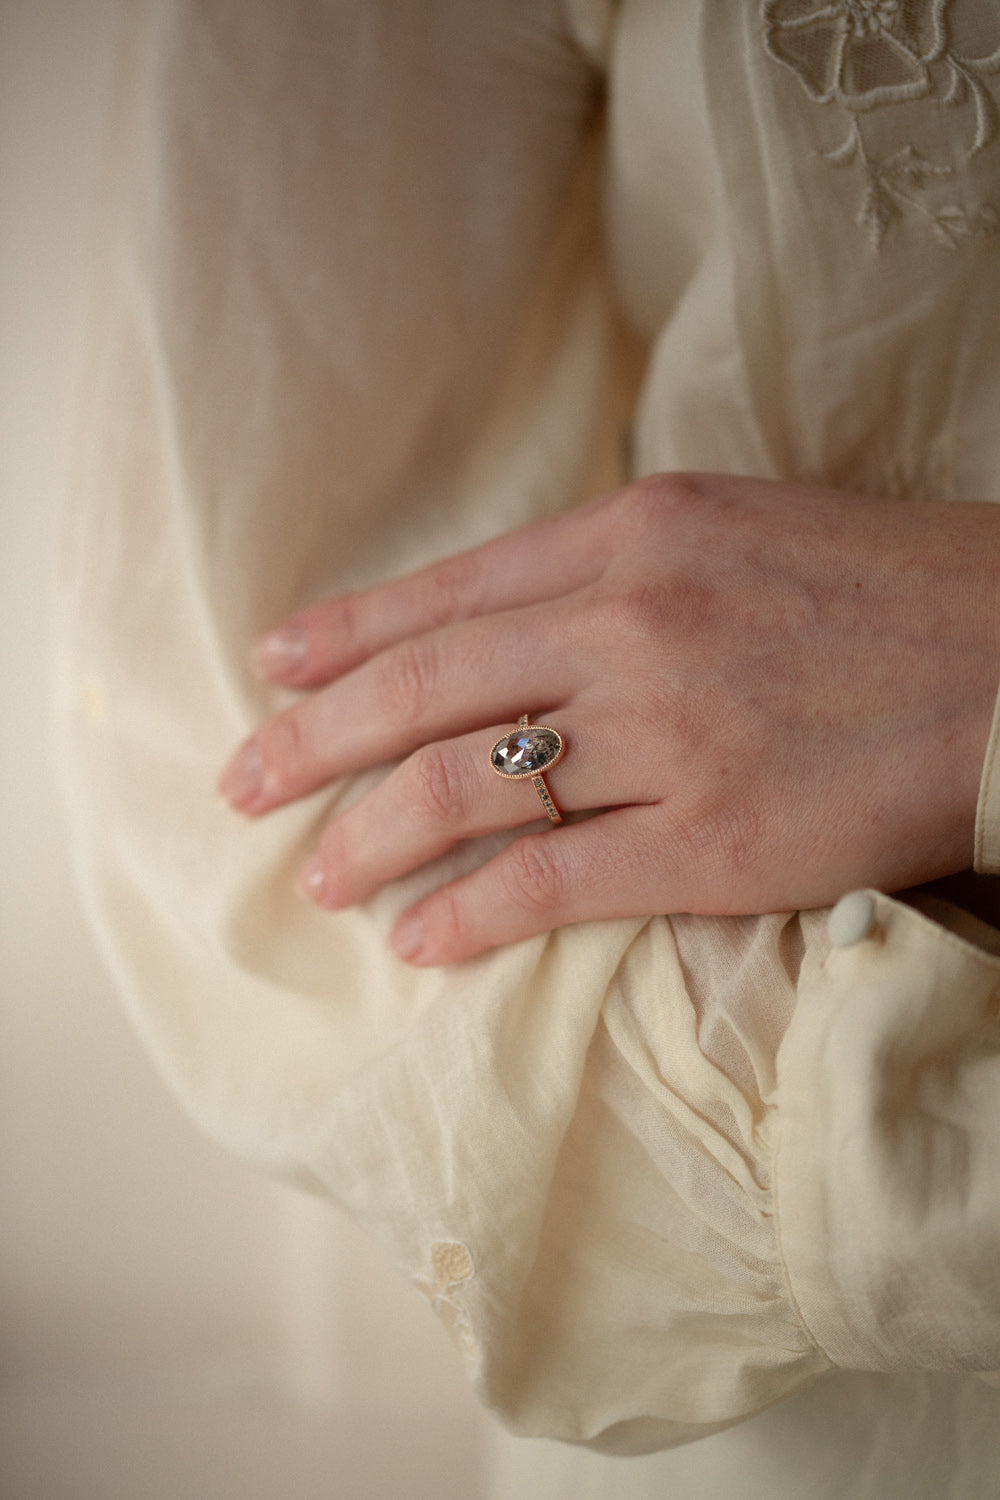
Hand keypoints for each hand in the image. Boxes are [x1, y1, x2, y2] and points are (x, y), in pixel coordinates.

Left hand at [219, 472, 999, 963]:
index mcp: (634, 534)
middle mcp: (630, 623)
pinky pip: (553, 880)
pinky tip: (418, 936)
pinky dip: (469, 910)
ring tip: (317, 874)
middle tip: (243, 782)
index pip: (446, 593)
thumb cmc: (881, 590)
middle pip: (425, 689)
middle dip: (313, 741)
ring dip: (370, 835)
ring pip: (466, 787)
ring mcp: (667, 733)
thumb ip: (614, 565)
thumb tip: (508, 621)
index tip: (273, 671)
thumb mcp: (733, 530)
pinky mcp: (713, 839)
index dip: (345, 637)